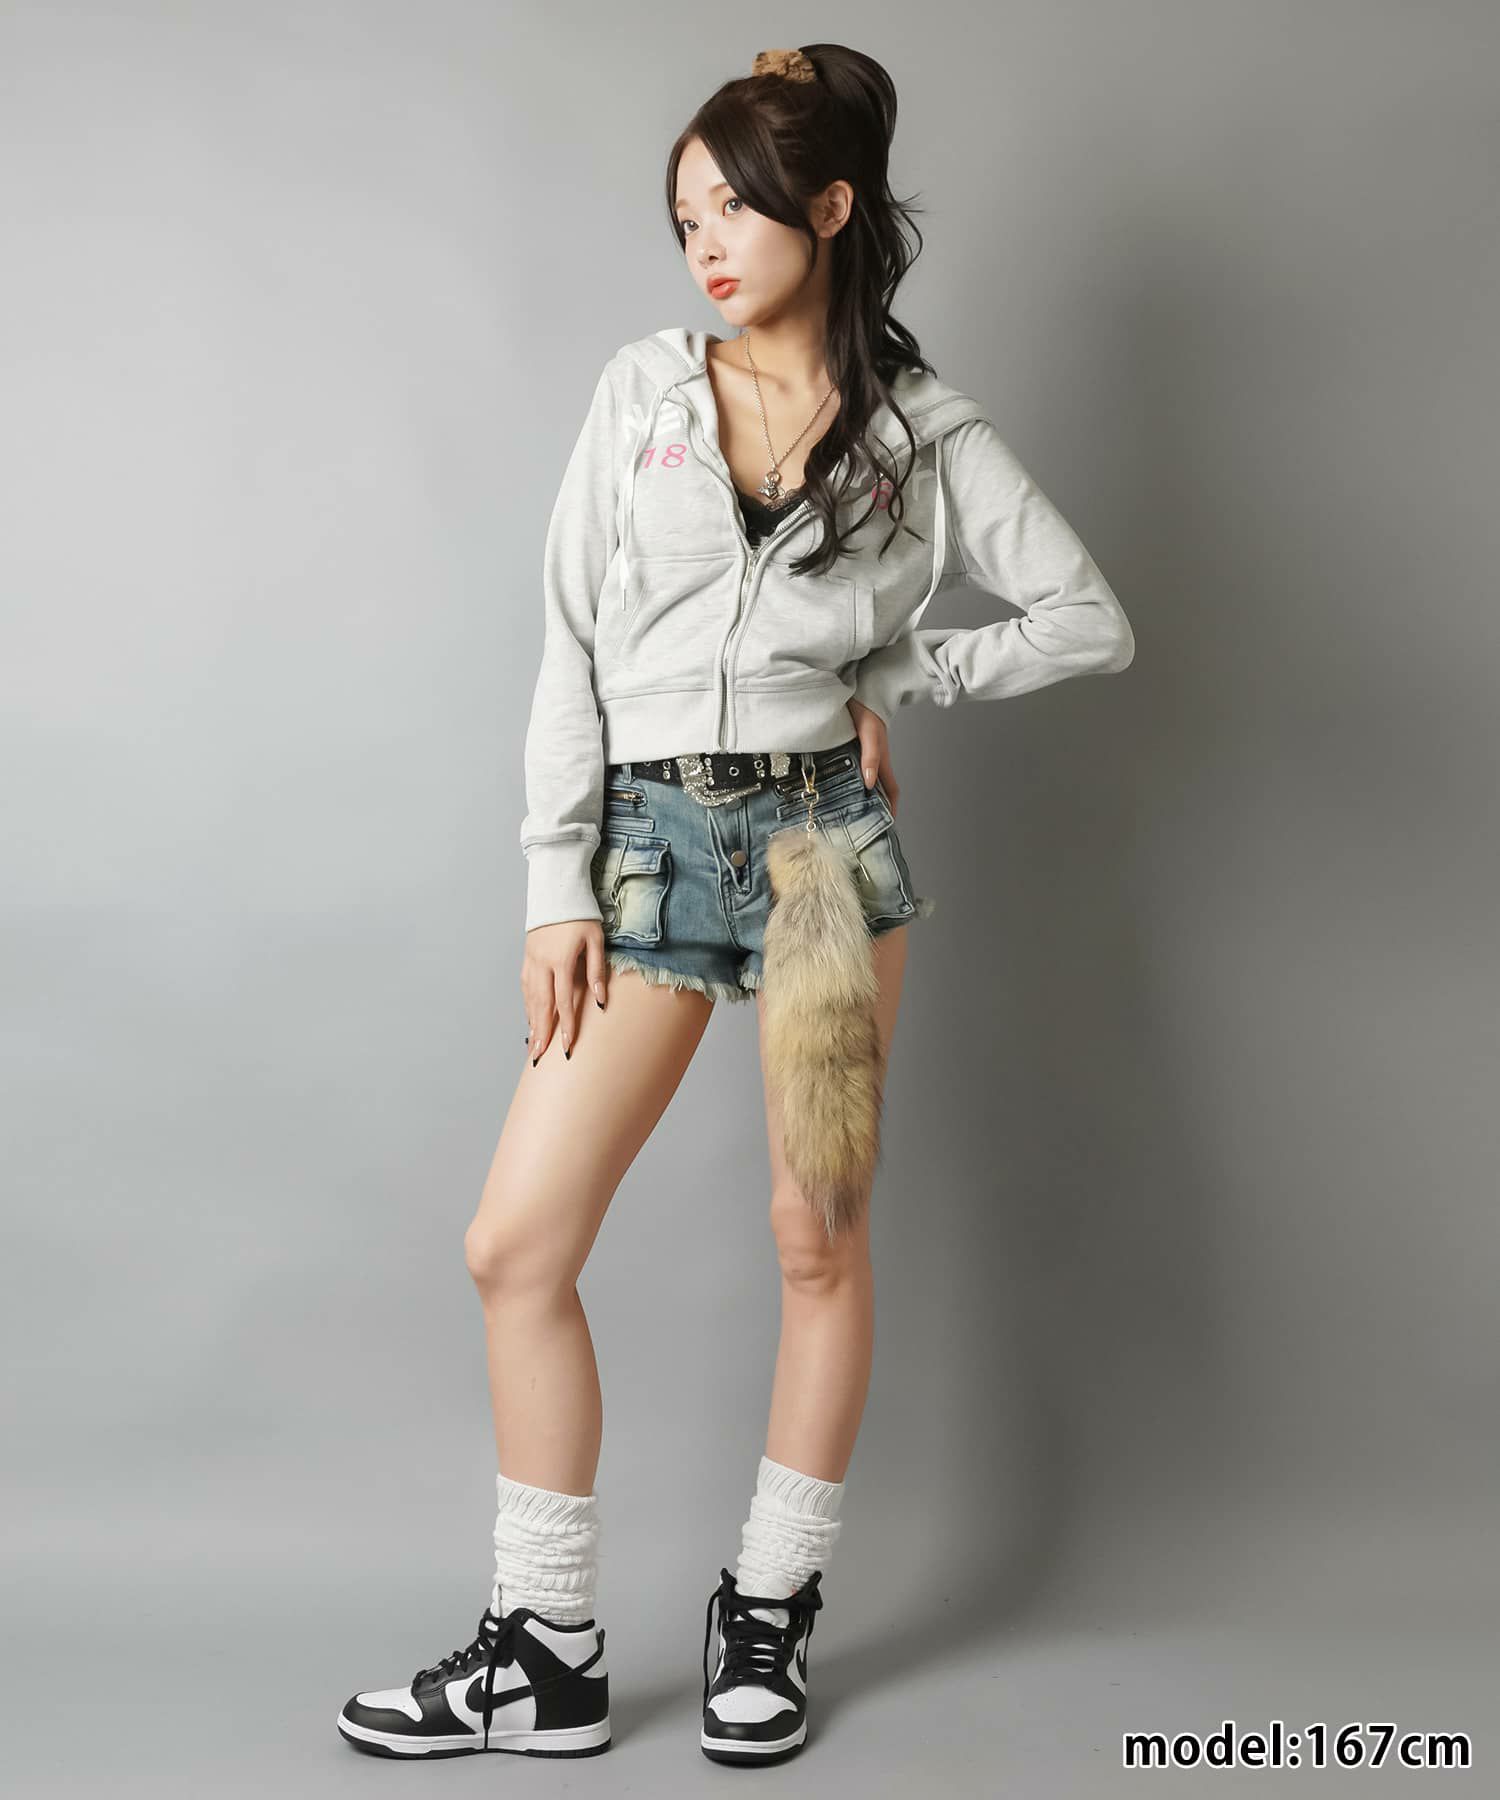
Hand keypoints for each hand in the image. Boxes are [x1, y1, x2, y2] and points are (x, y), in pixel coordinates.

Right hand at [522, 919, 606, 1062]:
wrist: (556, 891)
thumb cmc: (581, 915)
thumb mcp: (596, 940)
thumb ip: (597, 971)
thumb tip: (600, 1001)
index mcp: (560, 960)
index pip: (563, 1001)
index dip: (566, 1026)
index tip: (567, 1048)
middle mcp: (541, 963)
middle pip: (540, 1005)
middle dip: (541, 1033)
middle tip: (540, 1057)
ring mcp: (531, 960)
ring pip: (530, 998)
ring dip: (532, 1022)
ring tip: (534, 1044)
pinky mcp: (527, 957)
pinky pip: (526, 987)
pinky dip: (528, 1005)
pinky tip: (531, 1018)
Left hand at [847, 700, 900, 816]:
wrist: (858, 690)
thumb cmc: (867, 710)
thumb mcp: (869, 734)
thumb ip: (870, 757)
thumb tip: (870, 783)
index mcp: (881, 761)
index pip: (891, 791)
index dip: (891, 809)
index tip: (885, 826)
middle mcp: (872, 761)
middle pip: (876, 790)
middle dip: (872, 808)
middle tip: (859, 826)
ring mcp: (861, 755)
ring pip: (861, 781)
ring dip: (857, 796)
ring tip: (843, 812)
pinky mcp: (849, 749)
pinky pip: (849, 770)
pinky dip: (844, 782)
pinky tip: (831, 786)